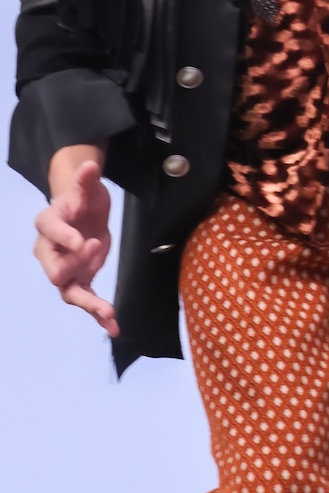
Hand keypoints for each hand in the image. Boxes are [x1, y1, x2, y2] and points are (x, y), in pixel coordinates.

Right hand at [35, 149, 117, 336]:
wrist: (83, 212)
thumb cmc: (81, 199)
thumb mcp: (87, 187)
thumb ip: (86, 179)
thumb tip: (89, 165)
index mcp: (49, 225)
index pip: (50, 231)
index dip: (64, 237)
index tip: (81, 239)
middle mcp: (50, 252)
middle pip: (55, 268)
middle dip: (76, 265)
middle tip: (97, 253)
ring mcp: (64, 269)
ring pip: (70, 291)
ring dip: (89, 303)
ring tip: (108, 312)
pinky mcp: (80, 280)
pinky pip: (86, 300)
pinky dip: (99, 314)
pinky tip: (114, 327)